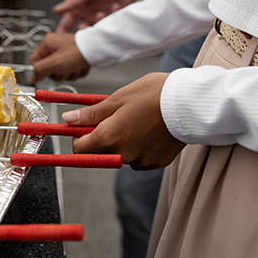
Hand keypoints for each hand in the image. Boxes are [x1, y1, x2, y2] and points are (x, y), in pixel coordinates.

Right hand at [29, 33, 90, 82]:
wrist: (98, 50)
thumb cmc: (77, 52)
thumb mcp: (54, 63)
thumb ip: (40, 70)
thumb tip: (32, 77)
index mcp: (47, 43)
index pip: (34, 62)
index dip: (41, 70)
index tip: (49, 73)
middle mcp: (55, 46)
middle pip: (48, 69)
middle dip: (59, 73)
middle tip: (64, 68)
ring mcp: (65, 52)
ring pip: (61, 72)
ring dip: (69, 73)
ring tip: (75, 66)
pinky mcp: (74, 58)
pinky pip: (71, 71)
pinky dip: (76, 72)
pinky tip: (80, 66)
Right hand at [53, 0, 146, 32]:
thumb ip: (73, 1)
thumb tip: (56, 10)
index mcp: (80, 6)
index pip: (68, 23)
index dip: (63, 32)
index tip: (60, 40)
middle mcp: (91, 12)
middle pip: (83, 30)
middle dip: (82, 33)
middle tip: (84, 30)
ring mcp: (104, 15)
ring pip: (98, 29)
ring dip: (98, 25)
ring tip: (101, 13)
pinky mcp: (118, 16)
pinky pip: (113, 24)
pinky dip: (113, 18)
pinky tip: (115, 6)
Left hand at [62, 73, 185, 169]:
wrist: (190, 102)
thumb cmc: (152, 94)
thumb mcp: (117, 98)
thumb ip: (91, 114)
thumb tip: (67, 120)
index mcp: (109, 137)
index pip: (80, 148)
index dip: (79, 136)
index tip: (86, 125)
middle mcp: (123, 154)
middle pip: (101, 152)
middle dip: (103, 137)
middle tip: (117, 116)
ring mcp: (142, 160)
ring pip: (122, 155)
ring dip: (123, 142)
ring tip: (138, 120)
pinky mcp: (157, 162)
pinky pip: (140, 159)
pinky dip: (141, 147)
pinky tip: (150, 130)